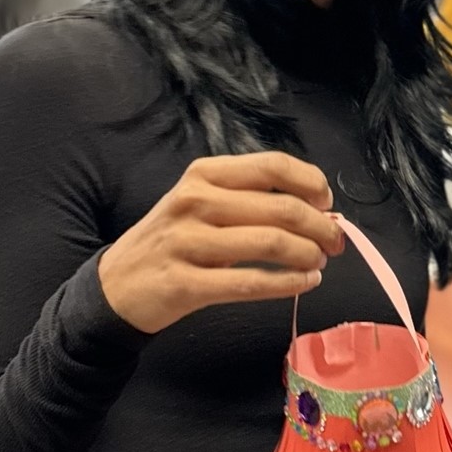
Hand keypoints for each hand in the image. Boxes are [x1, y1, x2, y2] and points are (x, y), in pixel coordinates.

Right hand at [97, 152, 344, 333]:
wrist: (117, 286)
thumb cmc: (174, 240)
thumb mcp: (202, 203)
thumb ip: (252, 198)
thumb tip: (320, 208)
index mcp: (204, 173)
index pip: (272, 166)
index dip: (311, 184)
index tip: (327, 204)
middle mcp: (195, 201)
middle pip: (281, 207)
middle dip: (320, 227)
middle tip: (334, 243)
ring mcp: (187, 242)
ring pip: (270, 244)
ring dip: (308, 255)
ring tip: (319, 263)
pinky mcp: (185, 284)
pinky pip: (250, 283)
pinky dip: (288, 283)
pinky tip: (305, 283)